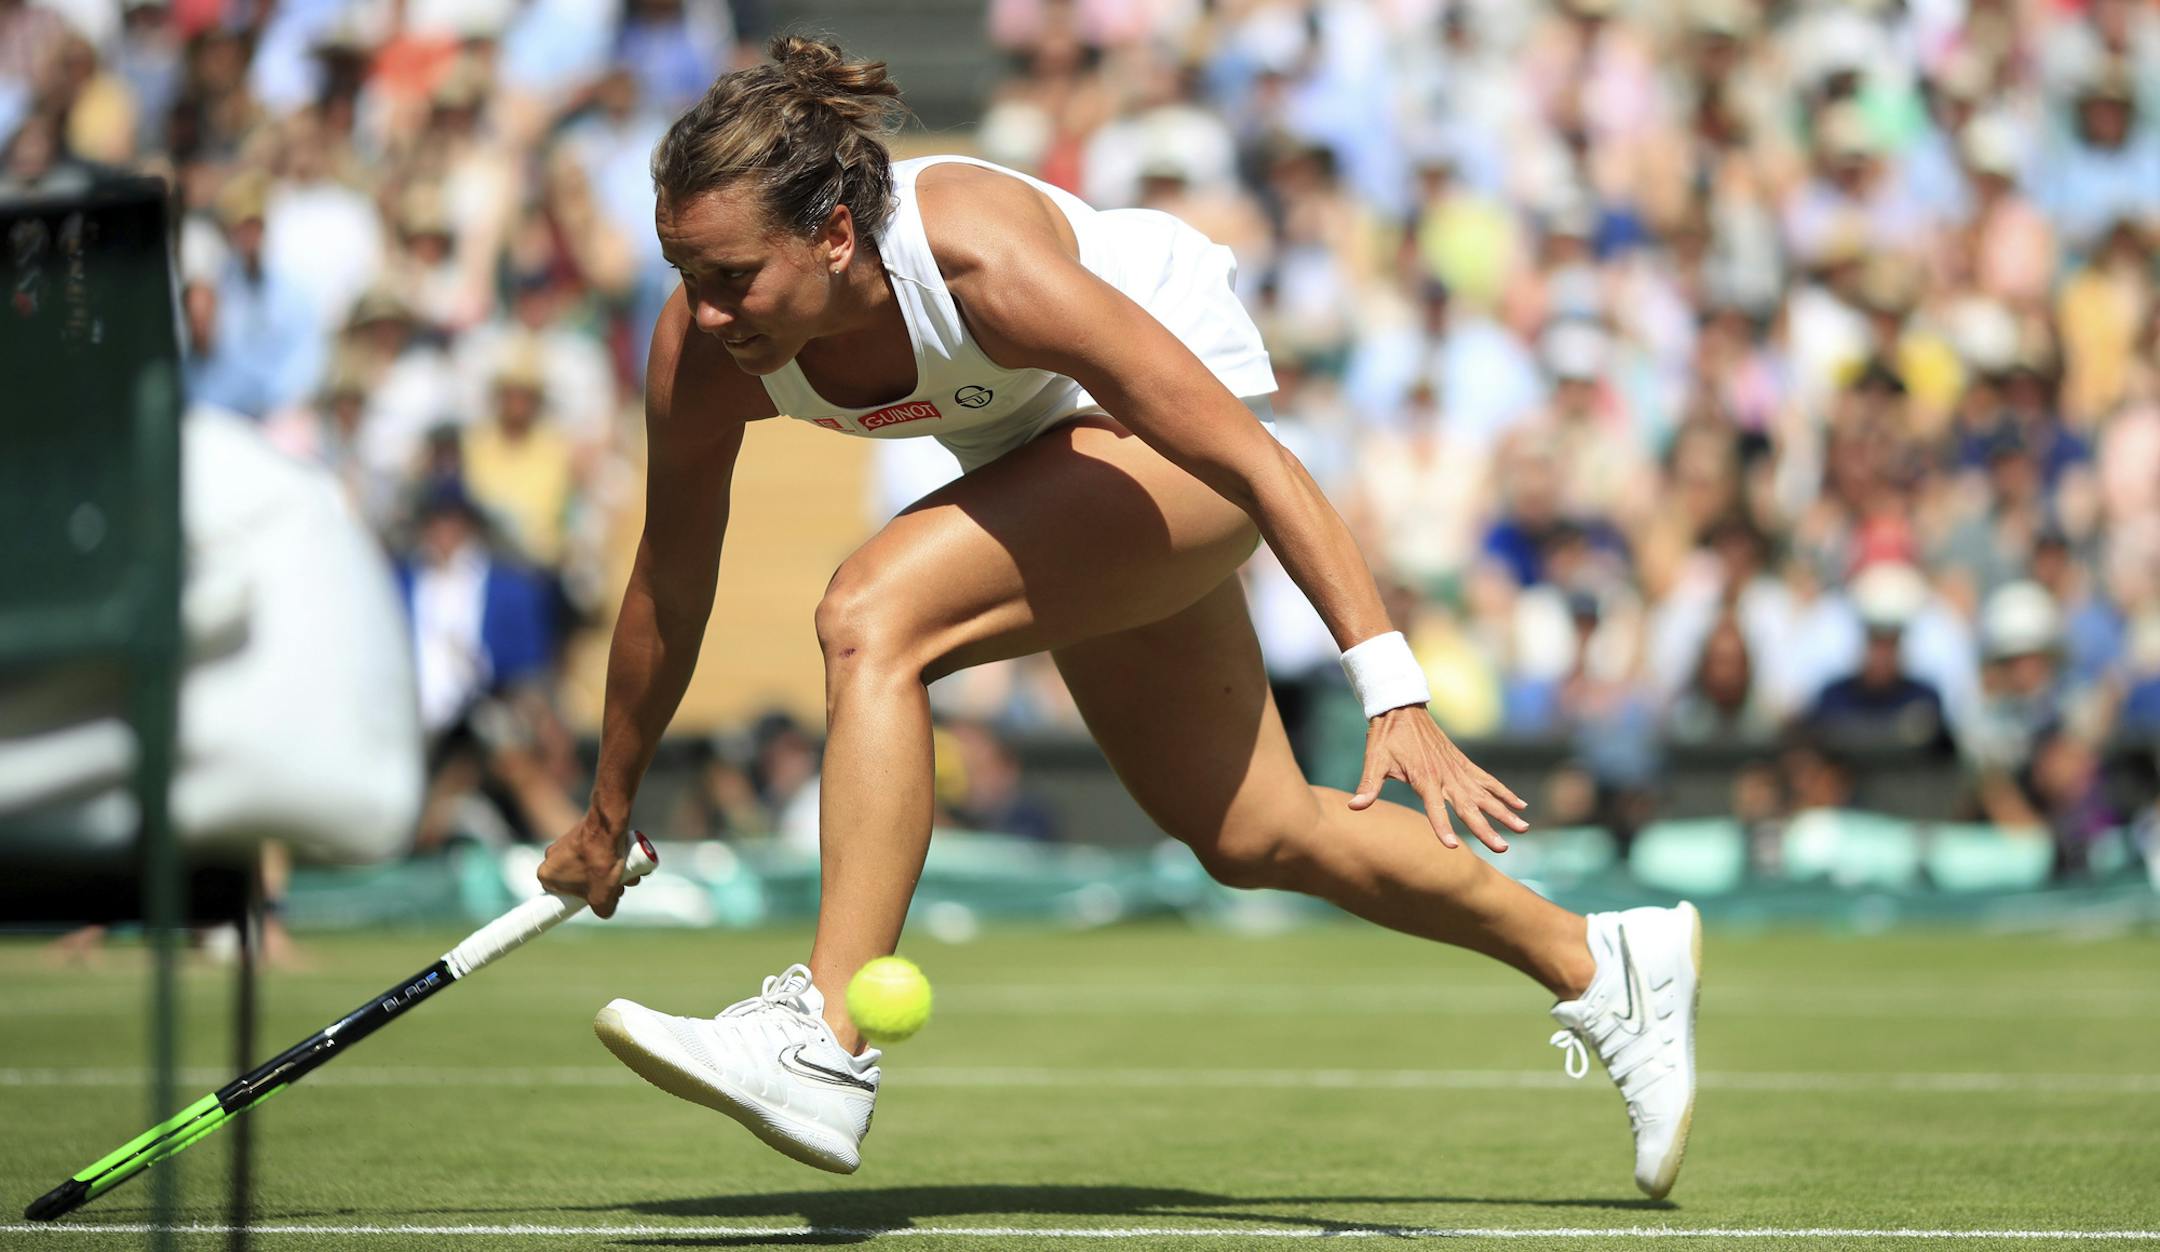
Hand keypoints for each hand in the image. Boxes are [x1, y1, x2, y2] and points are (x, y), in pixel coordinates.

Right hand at [537, 817, 636, 918]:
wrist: (609, 827)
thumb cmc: (599, 863)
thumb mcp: (601, 898)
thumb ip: (602, 910)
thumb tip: (605, 910)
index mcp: (546, 875)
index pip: (563, 896)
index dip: (583, 900)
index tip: (600, 899)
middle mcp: (551, 857)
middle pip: (581, 881)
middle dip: (603, 886)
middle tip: (620, 887)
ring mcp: (566, 842)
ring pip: (591, 866)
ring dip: (611, 873)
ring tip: (629, 874)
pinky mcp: (581, 832)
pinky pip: (596, 850)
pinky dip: (611, 857)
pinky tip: (628, 860)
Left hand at [1348, 707, 1528, 851]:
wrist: (1402, 707)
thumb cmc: (1386, 737)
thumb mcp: (1374, 760)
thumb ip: (1369, 785)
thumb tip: (1354, 807)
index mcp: (1424, 777)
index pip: (1434, 808)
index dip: (1442, 827)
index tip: (1452, 846)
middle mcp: (1446, 775)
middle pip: (1469, 807)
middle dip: (1486, 829)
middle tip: (1502, 849)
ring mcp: (1458, 769)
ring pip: (1485, 795)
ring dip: (1504, 812)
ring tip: (1523, 829)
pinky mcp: (1463, 763)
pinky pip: (1488, 780)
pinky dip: (1504, 792)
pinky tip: (1521, 805)